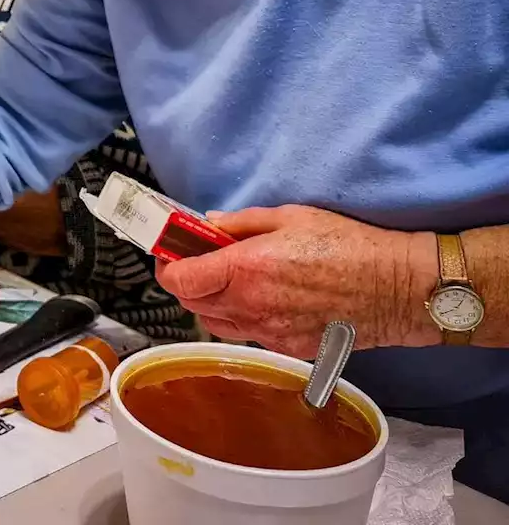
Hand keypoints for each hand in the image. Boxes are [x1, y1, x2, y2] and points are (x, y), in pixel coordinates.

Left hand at [155, 205, 436, 358]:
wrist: (395, 288)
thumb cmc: (348, 246)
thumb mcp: (289, 217)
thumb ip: (240, 223)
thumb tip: (208, 225)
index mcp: (244, 269)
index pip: (180, 280)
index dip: (167, 267)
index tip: (171, 253)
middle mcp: (250, 306)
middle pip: (192, 304)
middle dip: (187, 282)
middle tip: (199, 261)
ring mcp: (267, 331)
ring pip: (215, 323)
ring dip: (210, 303)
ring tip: (227, 280)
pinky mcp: (286, 347)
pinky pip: (246, 335)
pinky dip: (240, 318)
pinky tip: (257, 299)